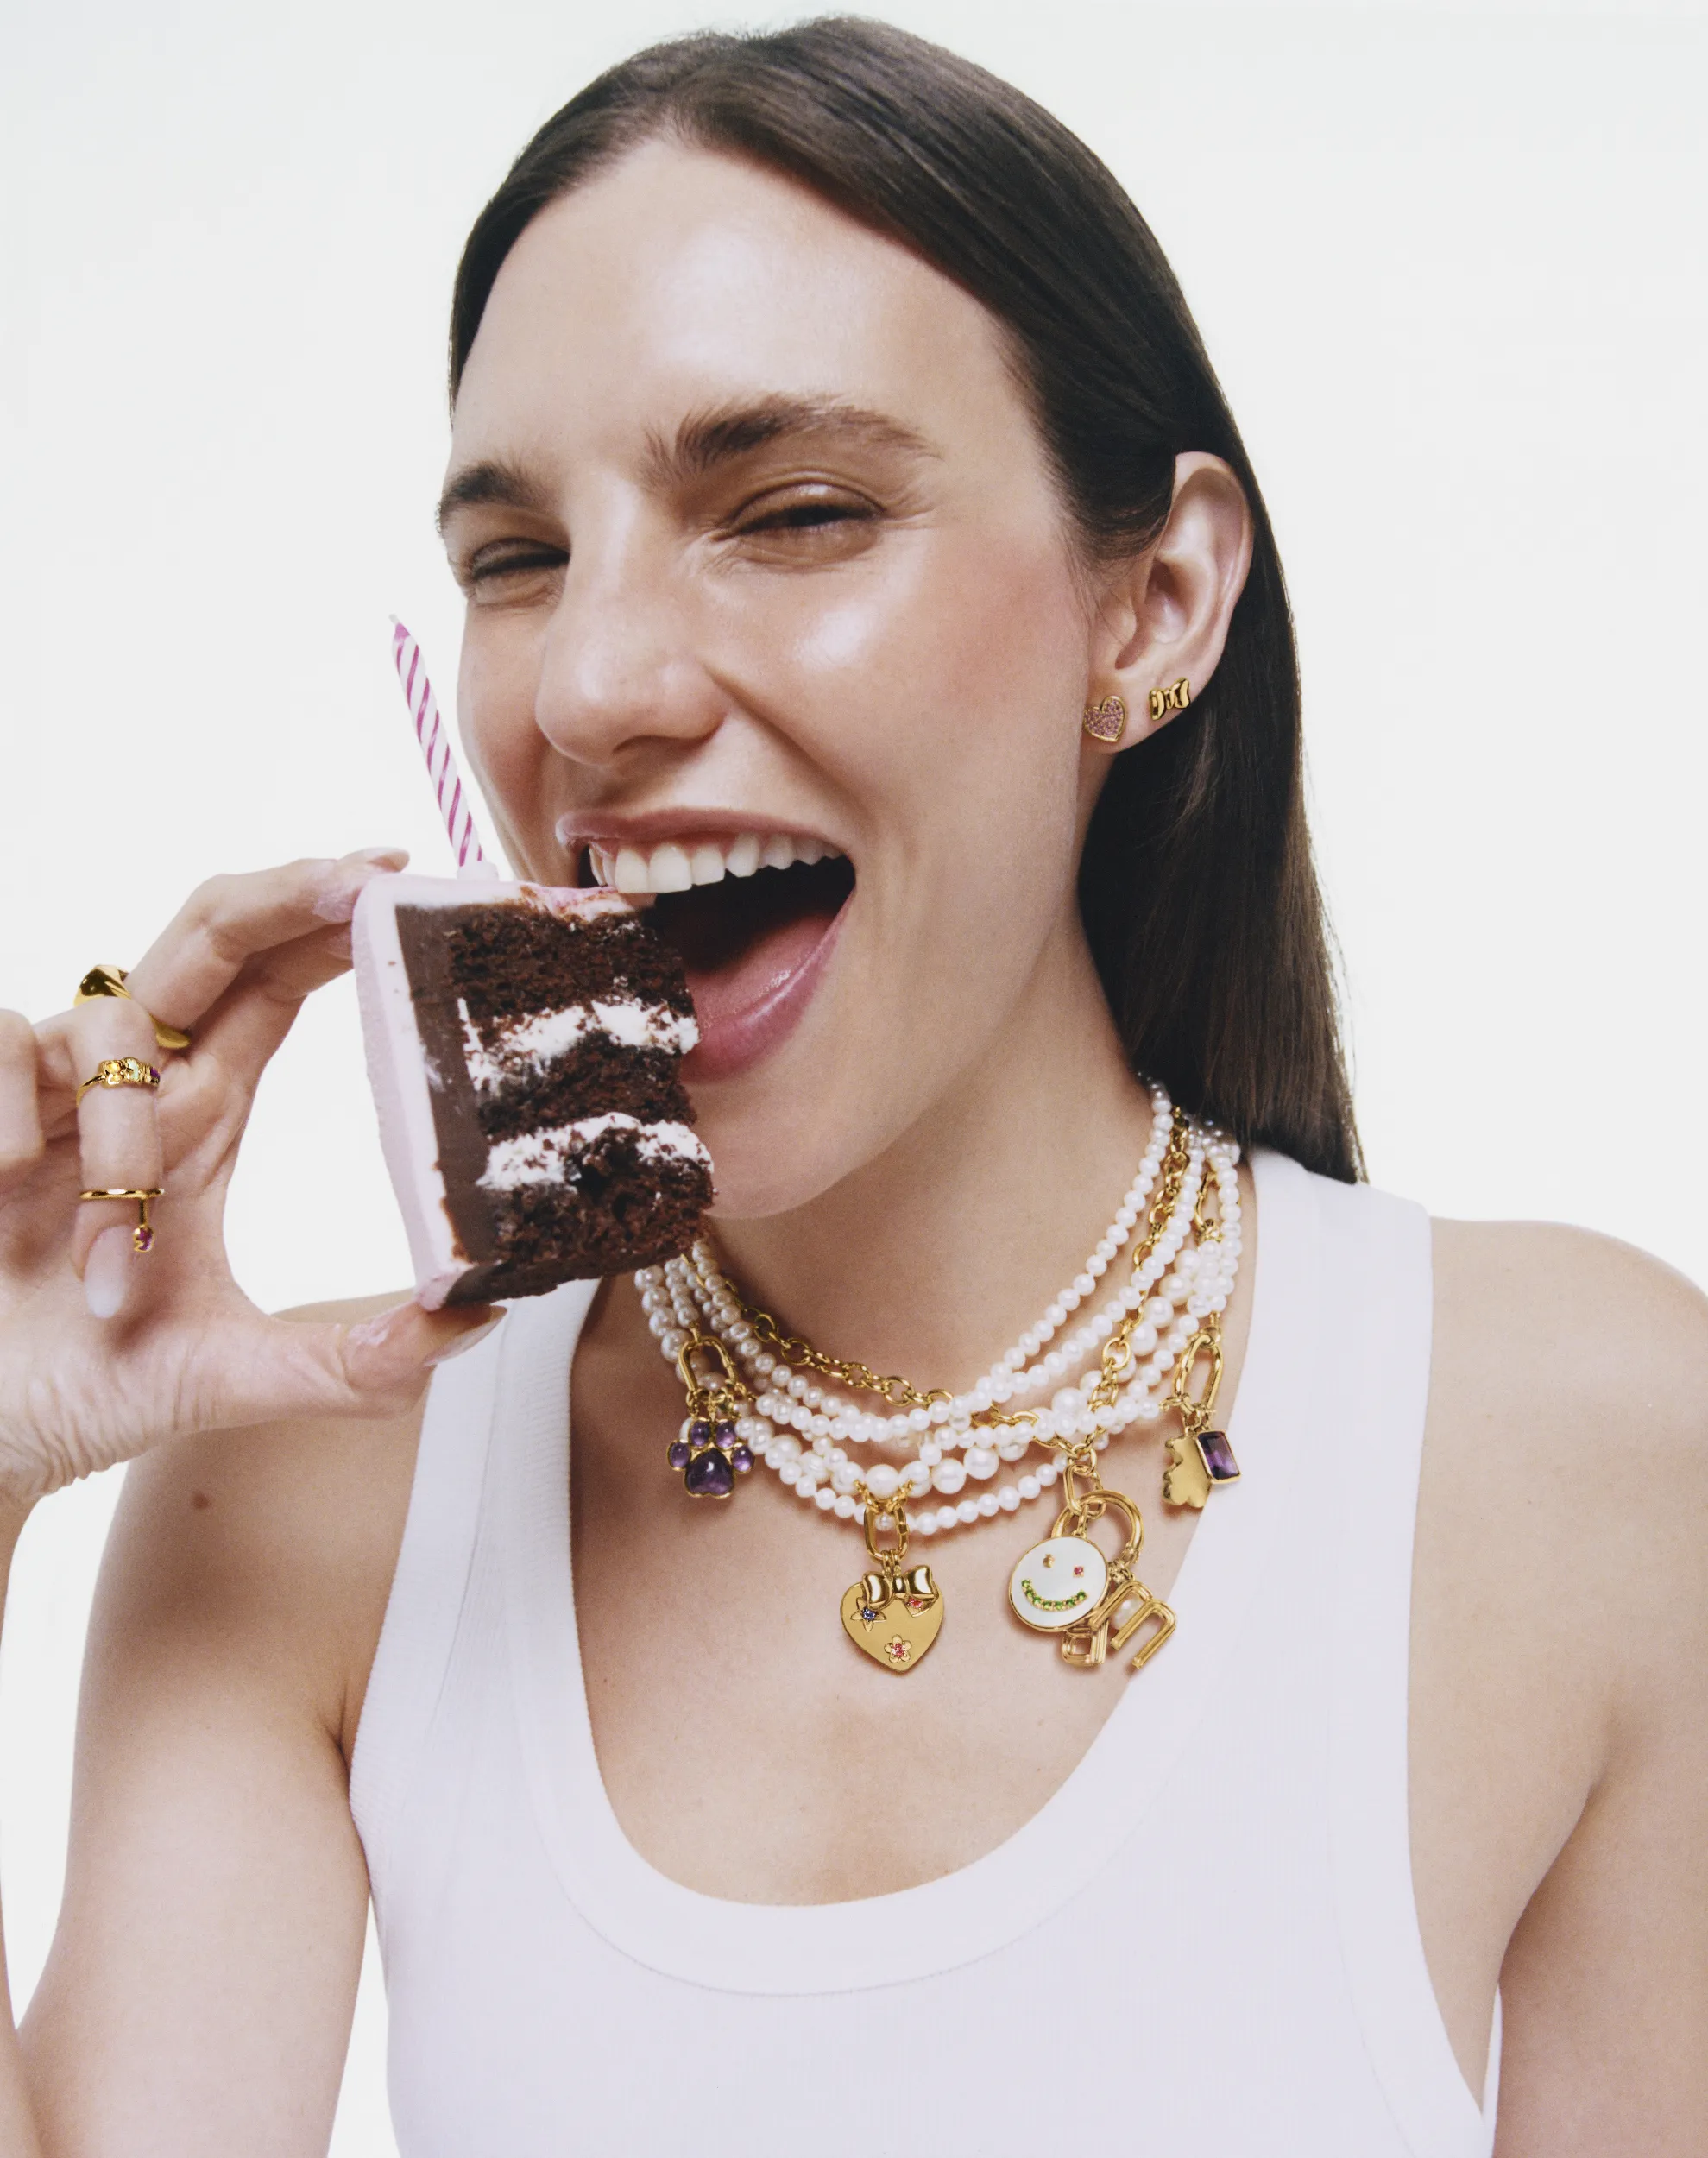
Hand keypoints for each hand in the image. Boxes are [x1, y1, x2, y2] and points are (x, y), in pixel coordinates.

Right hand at [0, 850, 494, 1507]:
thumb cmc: (92, 1385)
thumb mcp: (245, 1374)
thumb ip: (365, 1360)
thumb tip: (480, 1318)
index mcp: (203, 1109)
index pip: (280, 979)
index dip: (334, 921)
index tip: (401, 875)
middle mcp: (135, 1077)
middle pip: (213, 931)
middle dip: (284, 892)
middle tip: (358, 881)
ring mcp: (49, 1086)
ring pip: (110, 1025)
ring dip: (121, 1143)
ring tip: (105, 1268)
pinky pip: (4, 1041)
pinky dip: (16, 1102)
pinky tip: (8, 1176)